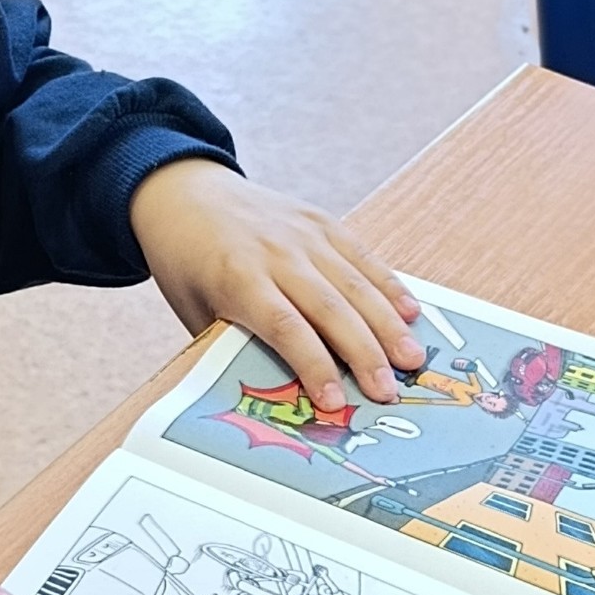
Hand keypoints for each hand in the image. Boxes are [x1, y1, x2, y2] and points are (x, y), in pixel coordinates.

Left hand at [128, 159, 423, 406]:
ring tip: (411, 361)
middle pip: (330, 309)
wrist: (183, 193)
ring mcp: (303, 234)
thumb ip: (230, 342)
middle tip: (388, 391)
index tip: (334, 401)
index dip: (313, 365)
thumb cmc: (186, 263)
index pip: (285, 327)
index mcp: (238, 278)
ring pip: (355, 284)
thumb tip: (272, 390)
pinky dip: (389, 285)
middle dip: (364, 354)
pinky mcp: (321, 222)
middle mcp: (277, 253)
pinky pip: (362, 256)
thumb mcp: (193, 308)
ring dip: (388, 325)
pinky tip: (410, 313)